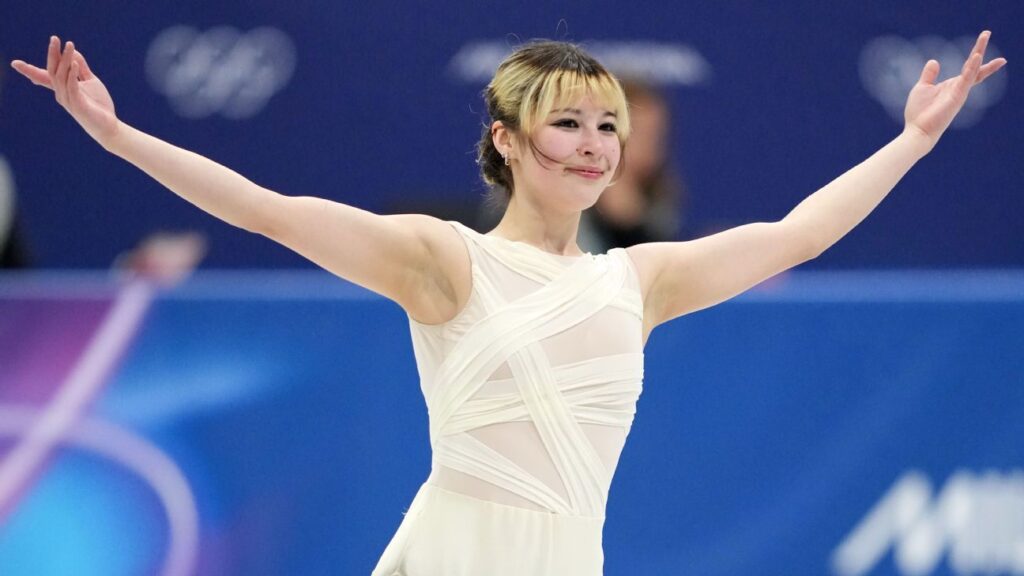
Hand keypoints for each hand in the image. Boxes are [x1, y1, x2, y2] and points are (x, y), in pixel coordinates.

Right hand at [10, 36, 119, 145]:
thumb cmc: (98, 105)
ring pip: (61, 76)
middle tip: (54, 38)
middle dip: (52, 54)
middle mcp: (61, 93)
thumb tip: (72, 52)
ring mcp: (67, 99)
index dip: (30, 70)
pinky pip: (72, 86)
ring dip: (65, 59)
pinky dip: (72, 74)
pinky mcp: (77, 104)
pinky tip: (74, 63)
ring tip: (70, 45)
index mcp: (62, 88)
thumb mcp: (91, 82)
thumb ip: (81, 68)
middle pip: (52, 71)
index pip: (44, 76)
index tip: (15, 63)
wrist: (108, 125)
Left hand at [903, 30, 1006, 148]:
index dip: (976, 54)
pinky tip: (975, 56)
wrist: (917, 130)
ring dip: (978, 54)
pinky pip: (966, 80)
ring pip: (973, 70)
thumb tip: (934, 61)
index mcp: (952, 85)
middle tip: (987, 32)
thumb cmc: (919, 113)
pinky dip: (971, 68)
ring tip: (984, 38)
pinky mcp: (957, 97)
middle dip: (980, 49)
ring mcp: (960, 92)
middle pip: (975, 66)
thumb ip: (930, 75)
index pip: (968, 67)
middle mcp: (959, 88)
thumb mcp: (922, 88)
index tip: (983, 40)